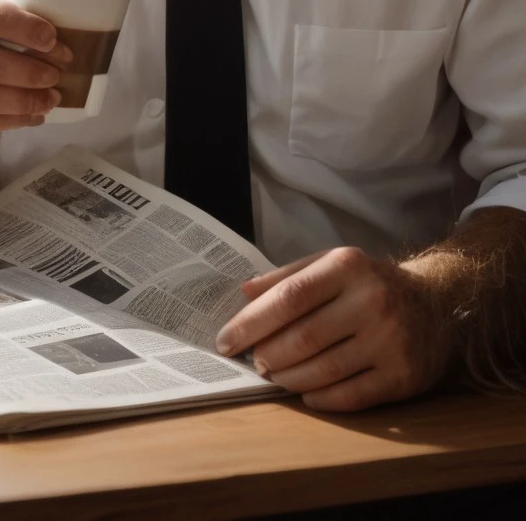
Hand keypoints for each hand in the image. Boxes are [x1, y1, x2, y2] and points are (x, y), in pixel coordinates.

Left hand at [215, 247, 454, 410]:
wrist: (437, 304)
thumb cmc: (370, 283)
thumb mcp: (331, 264)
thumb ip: (287, 276)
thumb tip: (243, 293)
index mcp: (348, 266)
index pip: (289, 297)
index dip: (251, 322)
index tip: (225, 340)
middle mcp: (371, 300)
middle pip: (303, 338)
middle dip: (267, 354)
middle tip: (253, 362)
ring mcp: (389, 340)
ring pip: (323, 371)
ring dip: (288, 378)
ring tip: (274, 376)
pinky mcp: (402, 375)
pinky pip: (350, 396)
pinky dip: (320, 398)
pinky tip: (306, 393)